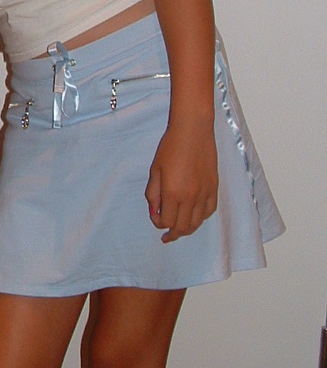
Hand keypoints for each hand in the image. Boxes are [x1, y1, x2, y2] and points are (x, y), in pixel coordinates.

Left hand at [145, 121, 217, 242]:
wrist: (193, 131)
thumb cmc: (170, 147)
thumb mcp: (155, 170)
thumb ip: (153, 194)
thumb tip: (155, 212)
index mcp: (172, 193)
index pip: (166, 221)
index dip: (158, 223)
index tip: (155, 217)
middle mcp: (190, 197)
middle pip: (182, 227)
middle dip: (173, 233)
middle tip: (167, 236)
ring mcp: (204, 194)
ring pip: (197, 222)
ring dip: (187, 229)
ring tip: (180, 230)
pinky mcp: (214, 188)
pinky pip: (209, 211)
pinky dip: (201, 218)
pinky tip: (195, 217)